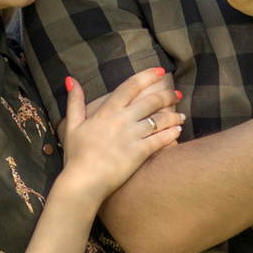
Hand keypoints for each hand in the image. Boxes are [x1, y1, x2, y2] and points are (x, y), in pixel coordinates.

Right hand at [56, 68, 183, 203]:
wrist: (83, 181)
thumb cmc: (77, 155)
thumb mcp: (72, 126)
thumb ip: (75, 102)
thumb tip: (71, 79)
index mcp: (107, 111)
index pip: (130, 86)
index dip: (147, 76)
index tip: (160, 71)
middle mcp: (122, 120)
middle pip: (151, 101)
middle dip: (167, 95)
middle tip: (177, 94)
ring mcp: (132, 136)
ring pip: (159, 120)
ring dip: (174, 116)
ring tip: (182, 116)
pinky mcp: (140, 153)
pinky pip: (160, 140)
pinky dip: (172, 134)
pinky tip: (178, 131)